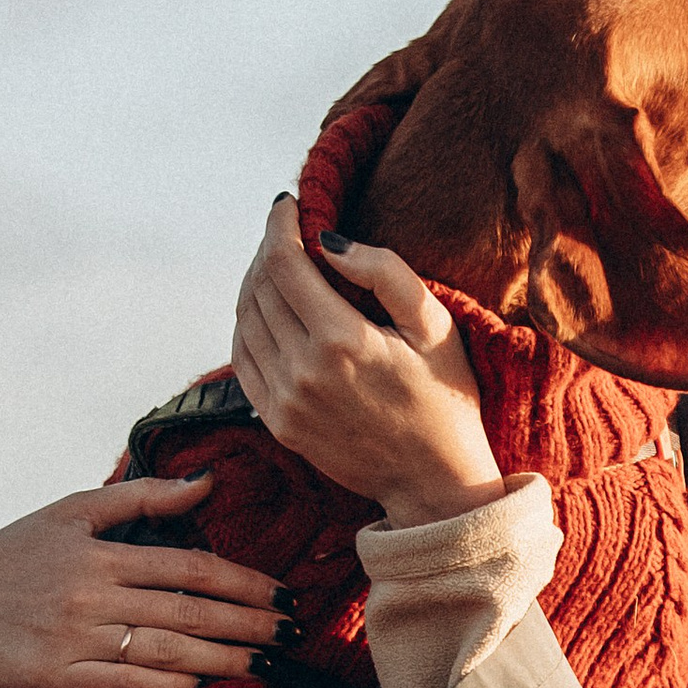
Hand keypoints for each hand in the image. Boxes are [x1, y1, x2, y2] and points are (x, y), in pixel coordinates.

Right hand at [0, 473, 296, 687]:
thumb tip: (208, 485)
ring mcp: (73, 639)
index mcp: (100, 553)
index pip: (190, 567)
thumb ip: (141, 499)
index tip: (282, 594)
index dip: (244, 582)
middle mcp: (91, 595)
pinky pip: (124, 682)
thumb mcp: (70, 513)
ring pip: (165, 649)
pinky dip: (167, 683)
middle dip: (248, 624)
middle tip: (292, 634)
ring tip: (264, 664)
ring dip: (222, 659)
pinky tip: (202, 685)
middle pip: (188, 610)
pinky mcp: (55, 677)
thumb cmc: (11, 556)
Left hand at [232, 197, 506, 525]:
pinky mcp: (277, 423)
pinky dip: (247, 325)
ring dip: (254, 284)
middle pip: (258, 287)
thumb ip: (386, 273)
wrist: (434, 483)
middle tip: (288, 232)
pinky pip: (242, 359)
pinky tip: (269, 311)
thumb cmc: (445, 398)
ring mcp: (285, 401)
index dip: (278, 224)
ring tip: (279, 266)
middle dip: (267, 249)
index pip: (283, 263)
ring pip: (244, 321)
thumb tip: (328, 240)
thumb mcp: (435, 327)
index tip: (288, 204)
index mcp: (342, 340)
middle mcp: (303, 371)